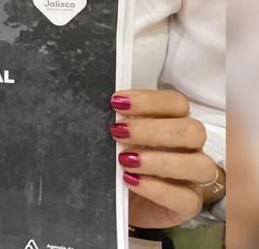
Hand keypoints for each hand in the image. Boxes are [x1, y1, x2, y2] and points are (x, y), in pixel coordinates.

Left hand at [110, 89, 219, 227]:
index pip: (176, 104)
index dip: (149, 100)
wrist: (117, 202)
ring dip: (159, 160)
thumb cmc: (118, 165)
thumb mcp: (115, 142)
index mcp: (174, 124)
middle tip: (118, 132)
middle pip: (192, 131)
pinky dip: (158, 189)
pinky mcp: (189, 205)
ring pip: (200, 165)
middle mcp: (190, 149)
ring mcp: (194, 178)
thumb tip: (105, 109)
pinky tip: (131, 181)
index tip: (117, 102)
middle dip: (153, 129)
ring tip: (125, 160)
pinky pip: (187, 198)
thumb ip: (119, 126)